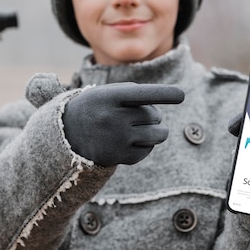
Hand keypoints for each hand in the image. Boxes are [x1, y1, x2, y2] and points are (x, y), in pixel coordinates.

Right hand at [63, 83, 184, 165]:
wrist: (67, 132)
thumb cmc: (97, 107)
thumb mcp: (108, 92)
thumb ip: (134, 94)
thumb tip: (161, 110)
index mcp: (109, 96)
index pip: (142, 94)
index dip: (163, 93)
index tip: (181, 95)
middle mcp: (112, 118)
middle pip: (154, 115)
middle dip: (154, 114)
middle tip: (140, 115)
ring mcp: (116, 139)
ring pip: (157, 134)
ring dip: (158, 130)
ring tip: (149, 127)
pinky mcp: (119, 156)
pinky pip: (148, 150)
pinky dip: (146, 144)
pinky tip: (133, 141)